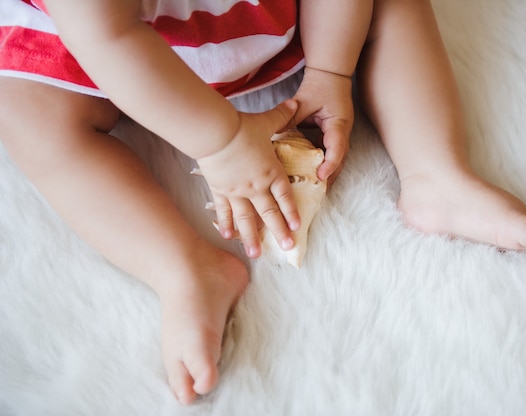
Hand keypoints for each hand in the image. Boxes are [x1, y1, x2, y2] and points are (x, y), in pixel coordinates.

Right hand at [197, 100, 299, 257]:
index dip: (291, 211)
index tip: (297, 226)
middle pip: (270, 213)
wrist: (215, 133)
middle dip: (279, 232)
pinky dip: (226, 224)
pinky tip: (229, 237)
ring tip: (257, 254)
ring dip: (252, 237)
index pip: (285, 196)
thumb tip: (295, 103)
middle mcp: (256, 186)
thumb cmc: (242, 127)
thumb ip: (282, 115)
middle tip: (286, 247)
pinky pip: (224, 211)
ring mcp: (237, 192)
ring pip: (247, 219)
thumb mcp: (266, 121)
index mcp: (270, 171)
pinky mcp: (220, 191)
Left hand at [292, 66, 354, 185]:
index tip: (320, 176)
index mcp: (338, 123)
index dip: (329, 164)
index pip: (337, 147)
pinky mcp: (333, 135)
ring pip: (336, 159)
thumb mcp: (303, 101)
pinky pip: (330, 153)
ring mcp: (340, 135)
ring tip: (314, 188)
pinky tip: (310, 174)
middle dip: (330, 176)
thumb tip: (274, 135)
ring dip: (327, 173)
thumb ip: (290, 118)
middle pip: (339, 160)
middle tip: (316, 191)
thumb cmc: (320, 85)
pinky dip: (322, 164)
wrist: (331, 74)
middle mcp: (343, 132)